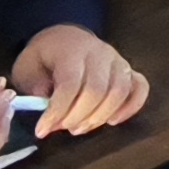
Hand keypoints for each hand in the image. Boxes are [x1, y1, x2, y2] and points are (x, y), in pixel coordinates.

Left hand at [10, 24, 149, 137]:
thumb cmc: (45, 57)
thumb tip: (46, 106)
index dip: (57, 111)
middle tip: (62, 128)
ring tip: (80, 128)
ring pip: (119, 92)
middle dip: (78, 116)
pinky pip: (140, 88)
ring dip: (99, 117)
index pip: (70, 84)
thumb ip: (35, 87)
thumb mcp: (28, 68)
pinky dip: (131, 107)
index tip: (42, 130)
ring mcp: (118, 60)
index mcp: (72, 50)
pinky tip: (113, 121)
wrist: (64, 38)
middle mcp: (100, 52)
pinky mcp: (129, 71)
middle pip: (97, 90)